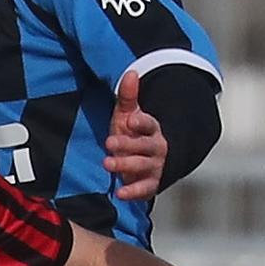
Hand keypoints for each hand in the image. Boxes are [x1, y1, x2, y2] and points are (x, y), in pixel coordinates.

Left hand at [101, 68, 166, 200]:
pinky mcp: (149, 184)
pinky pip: (144, 189)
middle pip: (145, 146)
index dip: (142, 123)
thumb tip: (131, 72)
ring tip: (107, 163)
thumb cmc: (132, 134)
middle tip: (109, 143)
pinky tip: (120, 193)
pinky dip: (133, 192)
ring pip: (143, 166)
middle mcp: (157, 148)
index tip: (131, 121)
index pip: (150, 124)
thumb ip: (128, 97)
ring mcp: (154, 167)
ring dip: (126, 165)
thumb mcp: (127, 114)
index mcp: (152, 129)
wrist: (142, 161)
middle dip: (128, 145)